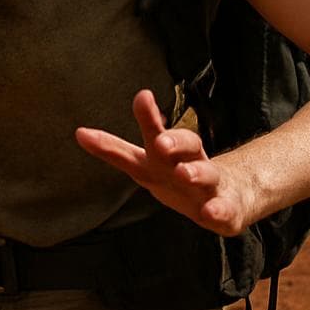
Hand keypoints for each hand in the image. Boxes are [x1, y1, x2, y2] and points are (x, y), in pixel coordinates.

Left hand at [75, 90, 256, 236]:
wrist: (229, 196)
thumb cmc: (179, 176)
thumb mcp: (147, 164)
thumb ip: (116, 151)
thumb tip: (79, 132)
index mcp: (169, 153)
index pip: (156, 131)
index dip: (147, 116)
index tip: (142, 96)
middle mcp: (191, 162)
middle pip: (188, 144)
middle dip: (175, 141)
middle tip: (161, 141)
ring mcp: (210, 185)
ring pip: (206, 174)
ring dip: (196, 173)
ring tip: (184, 173)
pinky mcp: (225, 209)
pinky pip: (223, 210)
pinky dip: (217, 211)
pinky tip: (210, 213)